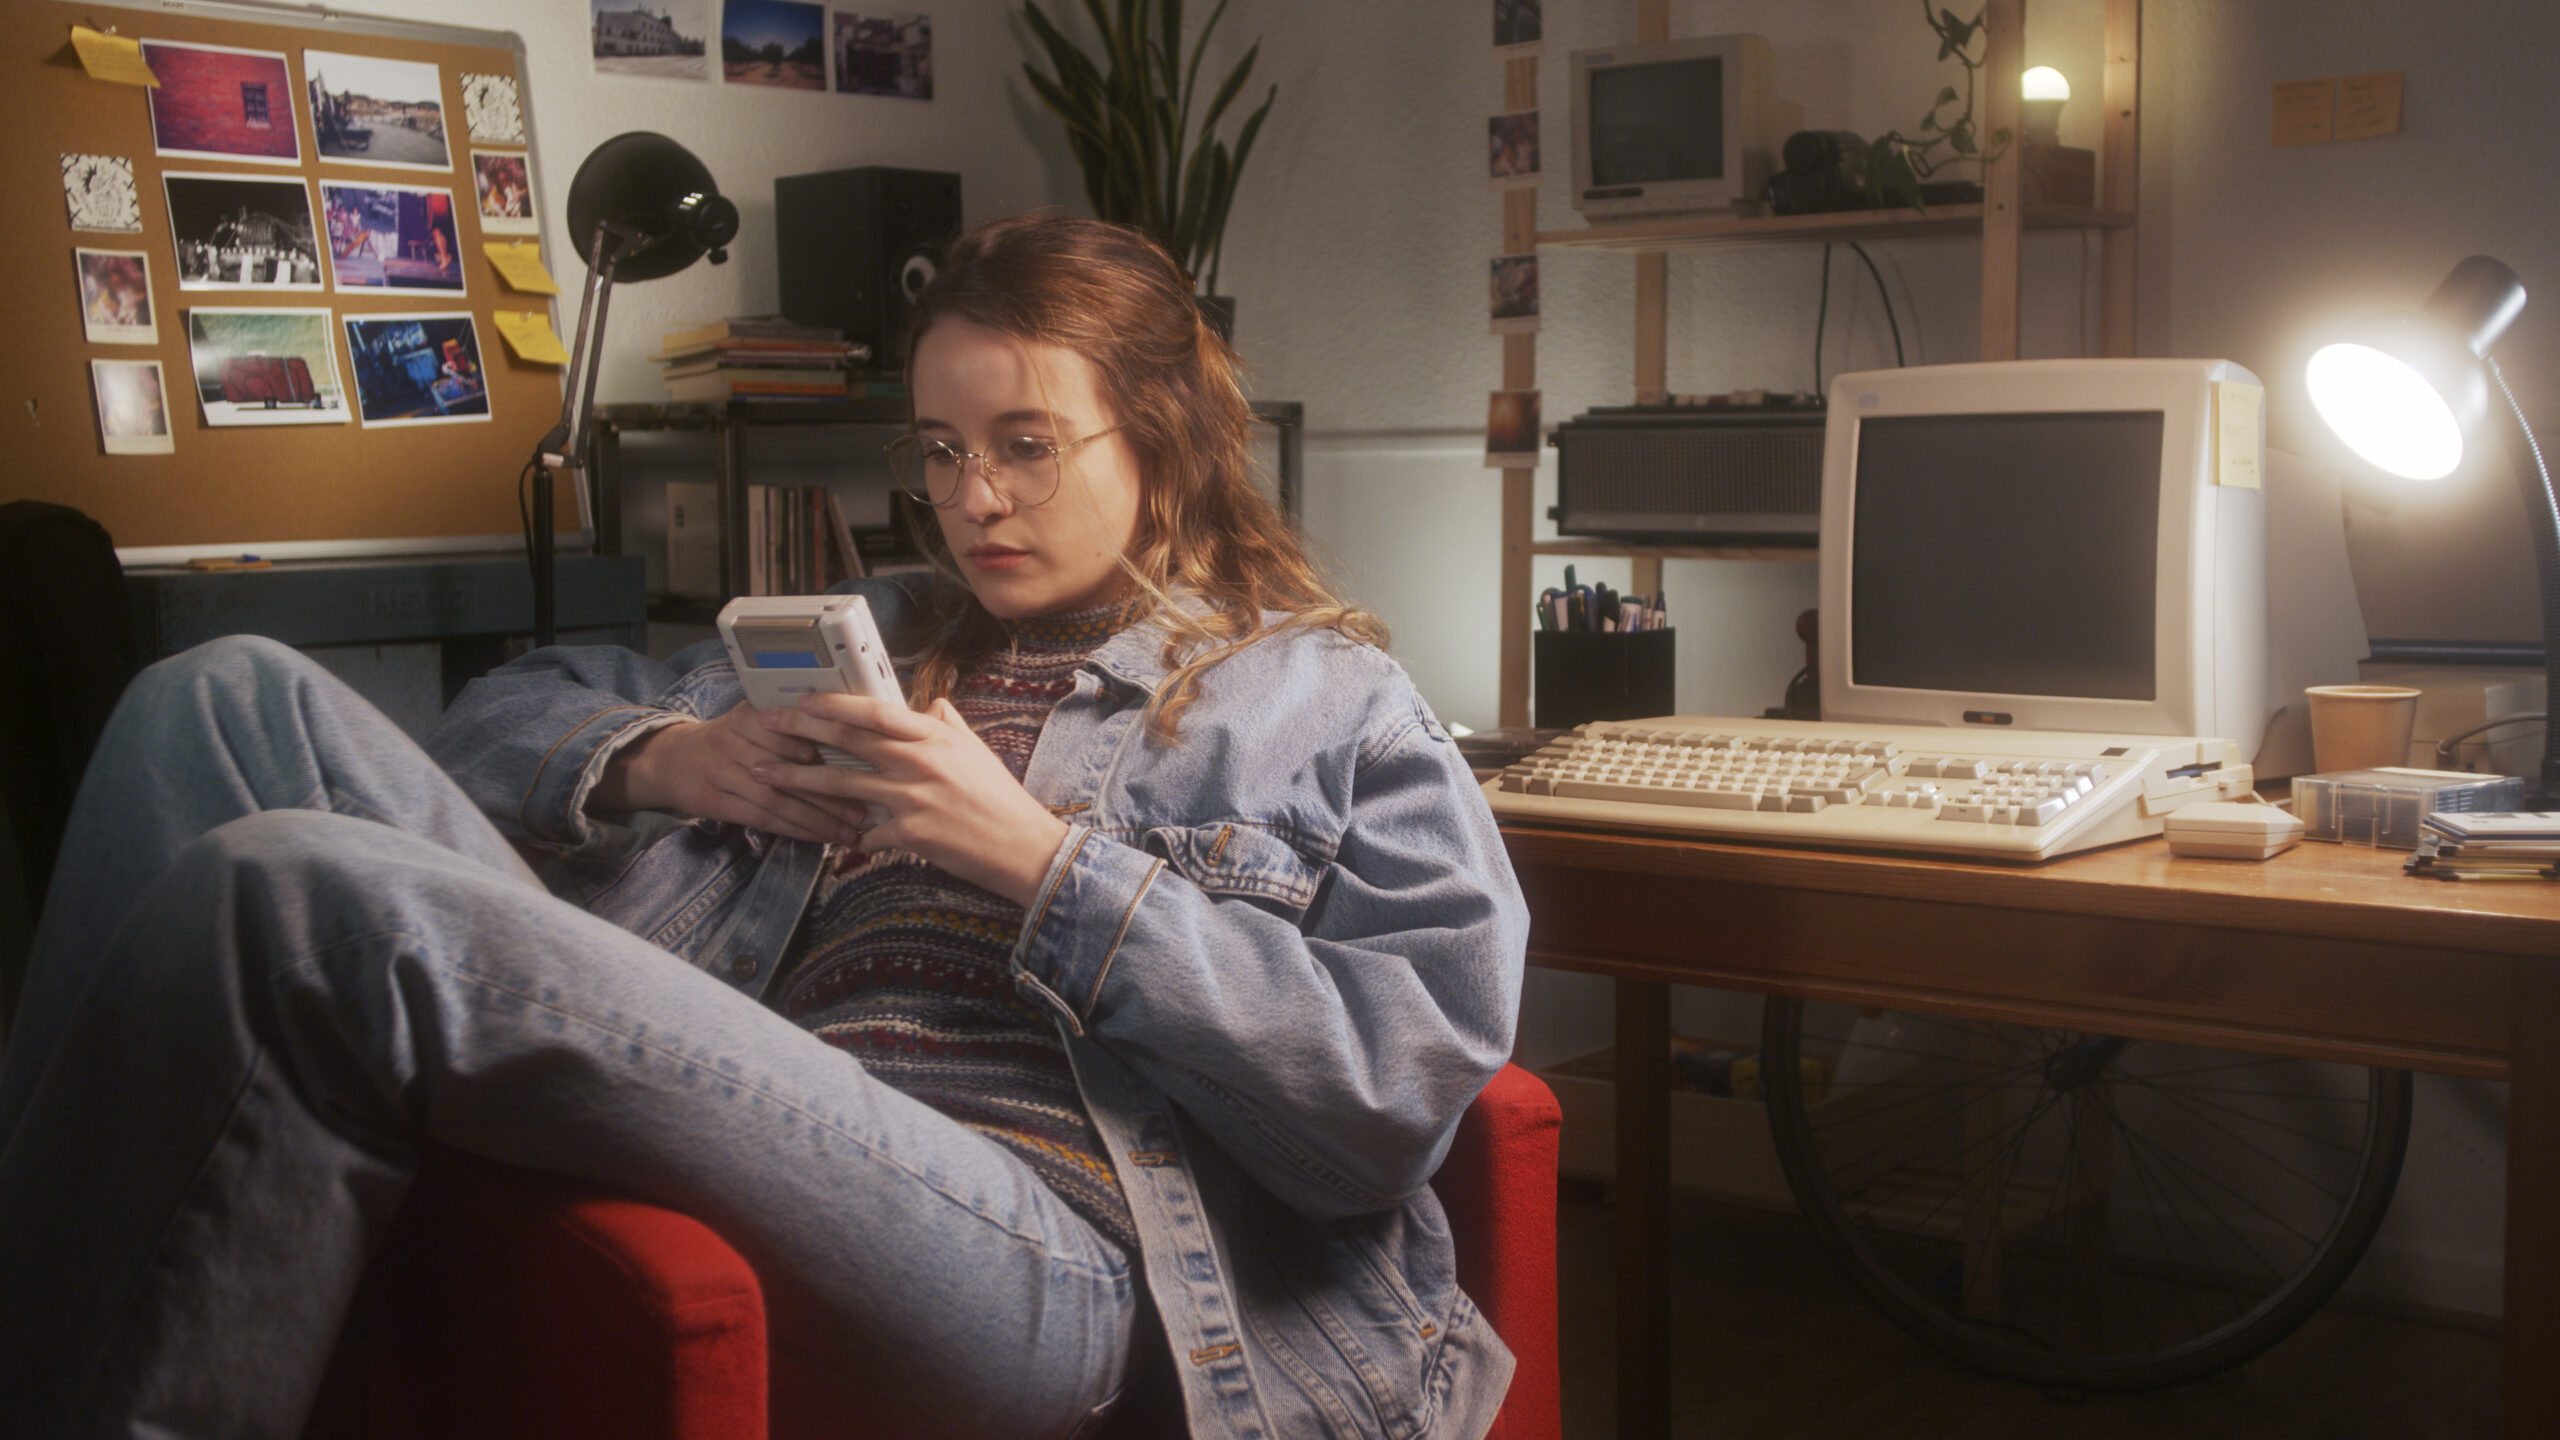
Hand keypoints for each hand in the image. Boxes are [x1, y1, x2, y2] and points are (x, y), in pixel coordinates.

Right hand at [588, 705, 866, 843]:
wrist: (673, 760)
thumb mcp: (754, 718)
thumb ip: (792, 723)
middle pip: (788, 769)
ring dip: (816, 818)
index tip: (860, 766)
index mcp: (749, 714)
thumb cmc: (731, 739)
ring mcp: (721, 772)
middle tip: (864, 808)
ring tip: (849, 831)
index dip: (824, 749)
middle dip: (830, 792)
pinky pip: (761, 818)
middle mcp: (732, 740)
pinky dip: (793, 830)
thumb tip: (854, 732)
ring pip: (776, 798)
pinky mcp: (716, 802)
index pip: (790, 731)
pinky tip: (819, 838)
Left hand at [753, 694, 1070, 906]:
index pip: (875, 712)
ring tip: (763, 774)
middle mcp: (920, 762)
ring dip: (797, 780)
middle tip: (766, 724)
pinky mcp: (910, 834)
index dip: (835, 704)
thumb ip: (948, 724)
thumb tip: (931, 704)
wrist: (1022, 846)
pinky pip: (865, 834)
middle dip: (801, 730)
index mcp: (934, 737)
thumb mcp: (976, 751)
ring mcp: (913, 799)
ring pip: (842, 785)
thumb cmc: (999, 798)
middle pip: (849, 740)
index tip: (805, 699)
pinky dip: (849, 837)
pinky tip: (834, 839)